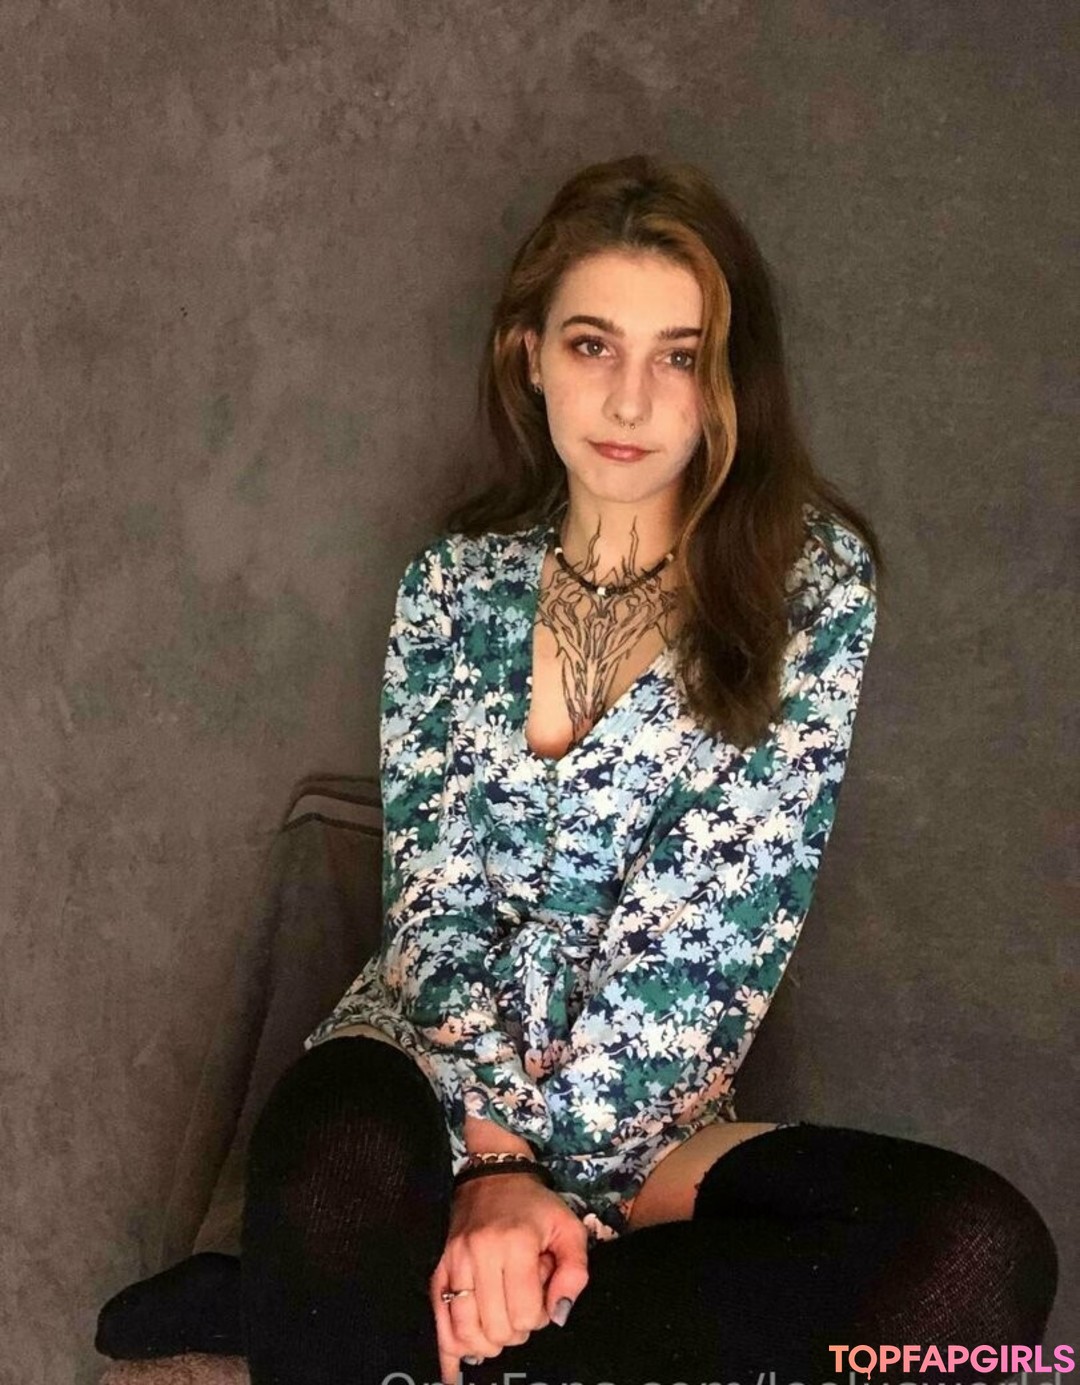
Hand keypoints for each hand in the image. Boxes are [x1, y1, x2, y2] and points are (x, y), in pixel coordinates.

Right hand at [430, 1171, 588, 1383]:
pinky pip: (439, 1320)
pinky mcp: (438, 1269)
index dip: (540, 1316)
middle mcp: (480, 1253)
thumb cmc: (535, 1207)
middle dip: (516, 1330)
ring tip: (500, 1327)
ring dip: (487, 1342)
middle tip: (523, 1305)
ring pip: (465, 1331)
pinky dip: (450, 1348)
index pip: (526, 1313)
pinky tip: (459, 1366)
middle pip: (497, 1328)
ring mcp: (454, 1262)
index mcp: (515, 1243)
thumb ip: (575, 1273)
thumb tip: (558, 1315)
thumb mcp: (569, 1229)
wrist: (493, 1177)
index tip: (542, 1296)